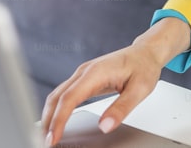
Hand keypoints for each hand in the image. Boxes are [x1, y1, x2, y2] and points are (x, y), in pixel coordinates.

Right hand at [41, 18, 189, 145]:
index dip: (58, 120)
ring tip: (47, 136)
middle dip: (48, 121)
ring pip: (57, 95)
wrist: (145, 52)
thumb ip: (121, 108)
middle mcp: (84, 72)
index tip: (53, 138)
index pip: (69, 99)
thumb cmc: (144, 67)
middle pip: (56, 97)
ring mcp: (82, 74)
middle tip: (44, 142)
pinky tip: (56, 121)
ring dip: (49, 115)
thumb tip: (105, 126)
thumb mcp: (140, 89)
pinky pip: (64, 94)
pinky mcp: (84, 78)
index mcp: (96, 73)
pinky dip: (56, 109)